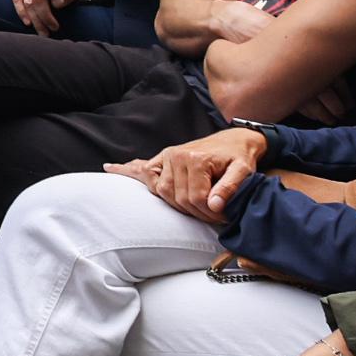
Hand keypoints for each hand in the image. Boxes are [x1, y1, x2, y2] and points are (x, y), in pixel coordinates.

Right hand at [123, 124, 268, 222]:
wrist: (236, 139)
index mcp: (195, 158)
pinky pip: (143, 168)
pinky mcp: (163, 158)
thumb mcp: (244, 171)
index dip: (210, 212)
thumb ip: (231, 188)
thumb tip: (215, 206)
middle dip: (196, 212)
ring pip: (162, 192)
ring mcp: (167, 157)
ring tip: (194, 209)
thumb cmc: (240, 156)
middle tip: (214, 216)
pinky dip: (128, 170)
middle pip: (178, 197)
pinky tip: (111, 168)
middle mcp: (176, 156)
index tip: (224, 216)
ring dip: (176, 203)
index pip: (195, 198)